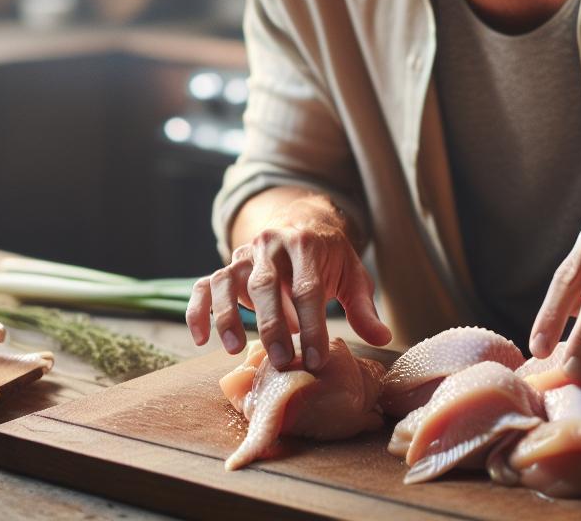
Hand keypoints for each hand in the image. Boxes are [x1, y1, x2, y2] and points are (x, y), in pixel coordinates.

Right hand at [185, 198, 391, 371]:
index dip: (313, 325)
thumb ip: (363, 307)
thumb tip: (382, 339)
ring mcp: (244, 254)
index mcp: (307, 245)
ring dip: (228, 316)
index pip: (308, 288)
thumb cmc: (329, 256)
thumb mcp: (352, 274)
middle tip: (282, 361)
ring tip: (234, 349)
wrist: (301, 220)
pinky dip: (199, 310)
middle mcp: (271, 245)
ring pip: (227, 281)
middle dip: (273, 326)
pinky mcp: (227, 266)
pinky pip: (203, 285)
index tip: (316, 360)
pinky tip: (202, 339)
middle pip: (266, 284)